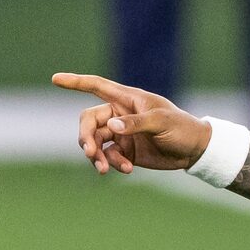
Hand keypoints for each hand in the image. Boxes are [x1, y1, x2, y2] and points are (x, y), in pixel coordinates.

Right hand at [51, 73, 212, 175]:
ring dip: (96, 155)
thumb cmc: (181, 128)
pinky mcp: (124, 152)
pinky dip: (112, 164)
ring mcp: (120, 134)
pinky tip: (126, 170)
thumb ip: (135, 123)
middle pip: (88, 121)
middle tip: (90, 152)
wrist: (194, 151)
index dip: (75, 82)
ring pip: (95, 142)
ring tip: (104, 169)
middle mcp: (118, 114)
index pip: (96, 86)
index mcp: (126, 99)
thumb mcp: (161, 122)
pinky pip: (108, 157)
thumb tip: (111, 126)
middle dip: (85, 137)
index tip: (55, 79)